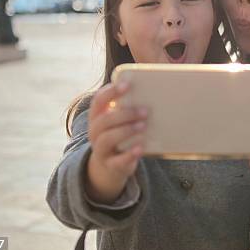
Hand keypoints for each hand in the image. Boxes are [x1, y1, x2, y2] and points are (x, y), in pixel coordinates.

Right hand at [85, 82, 147, 203]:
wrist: (111, 164)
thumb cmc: (120, 133)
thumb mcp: (119, 120)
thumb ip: (128, 106)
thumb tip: (154, 89)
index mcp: (97, 116)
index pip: (98, 100)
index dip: (111, 92)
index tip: (127, 85)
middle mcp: (95, 132)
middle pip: (104, 120)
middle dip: (125, 114)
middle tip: (144, 111)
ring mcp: (101, 149)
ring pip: (107, 139)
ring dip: (126, 131)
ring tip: (143, 126)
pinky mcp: (111, 164)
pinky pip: (117, 161)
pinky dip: (129, 154)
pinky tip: (140, 148)